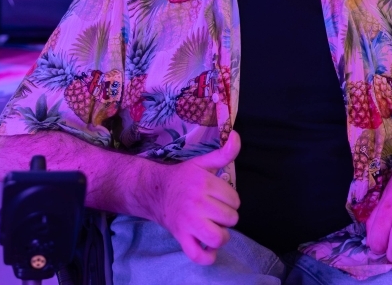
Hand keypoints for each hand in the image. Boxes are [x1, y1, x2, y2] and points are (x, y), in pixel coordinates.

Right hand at [148, 131, 240, 265]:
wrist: (155, 191)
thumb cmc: (183, 178)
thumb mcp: (202, 162)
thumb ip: (223, 153)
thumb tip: (236, 136)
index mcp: (204, 184)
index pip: (235, 200)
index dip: (230, 200)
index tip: (219, 198)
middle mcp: (197, 203)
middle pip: (230, 219)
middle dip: (226, 217)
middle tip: (215, 212)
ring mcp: (188, 222)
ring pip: (219, 237)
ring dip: (220, 235)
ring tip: (214, 228)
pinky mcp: (181, 237)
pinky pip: (199, 255)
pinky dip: (207, 256)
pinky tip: (208, 247)